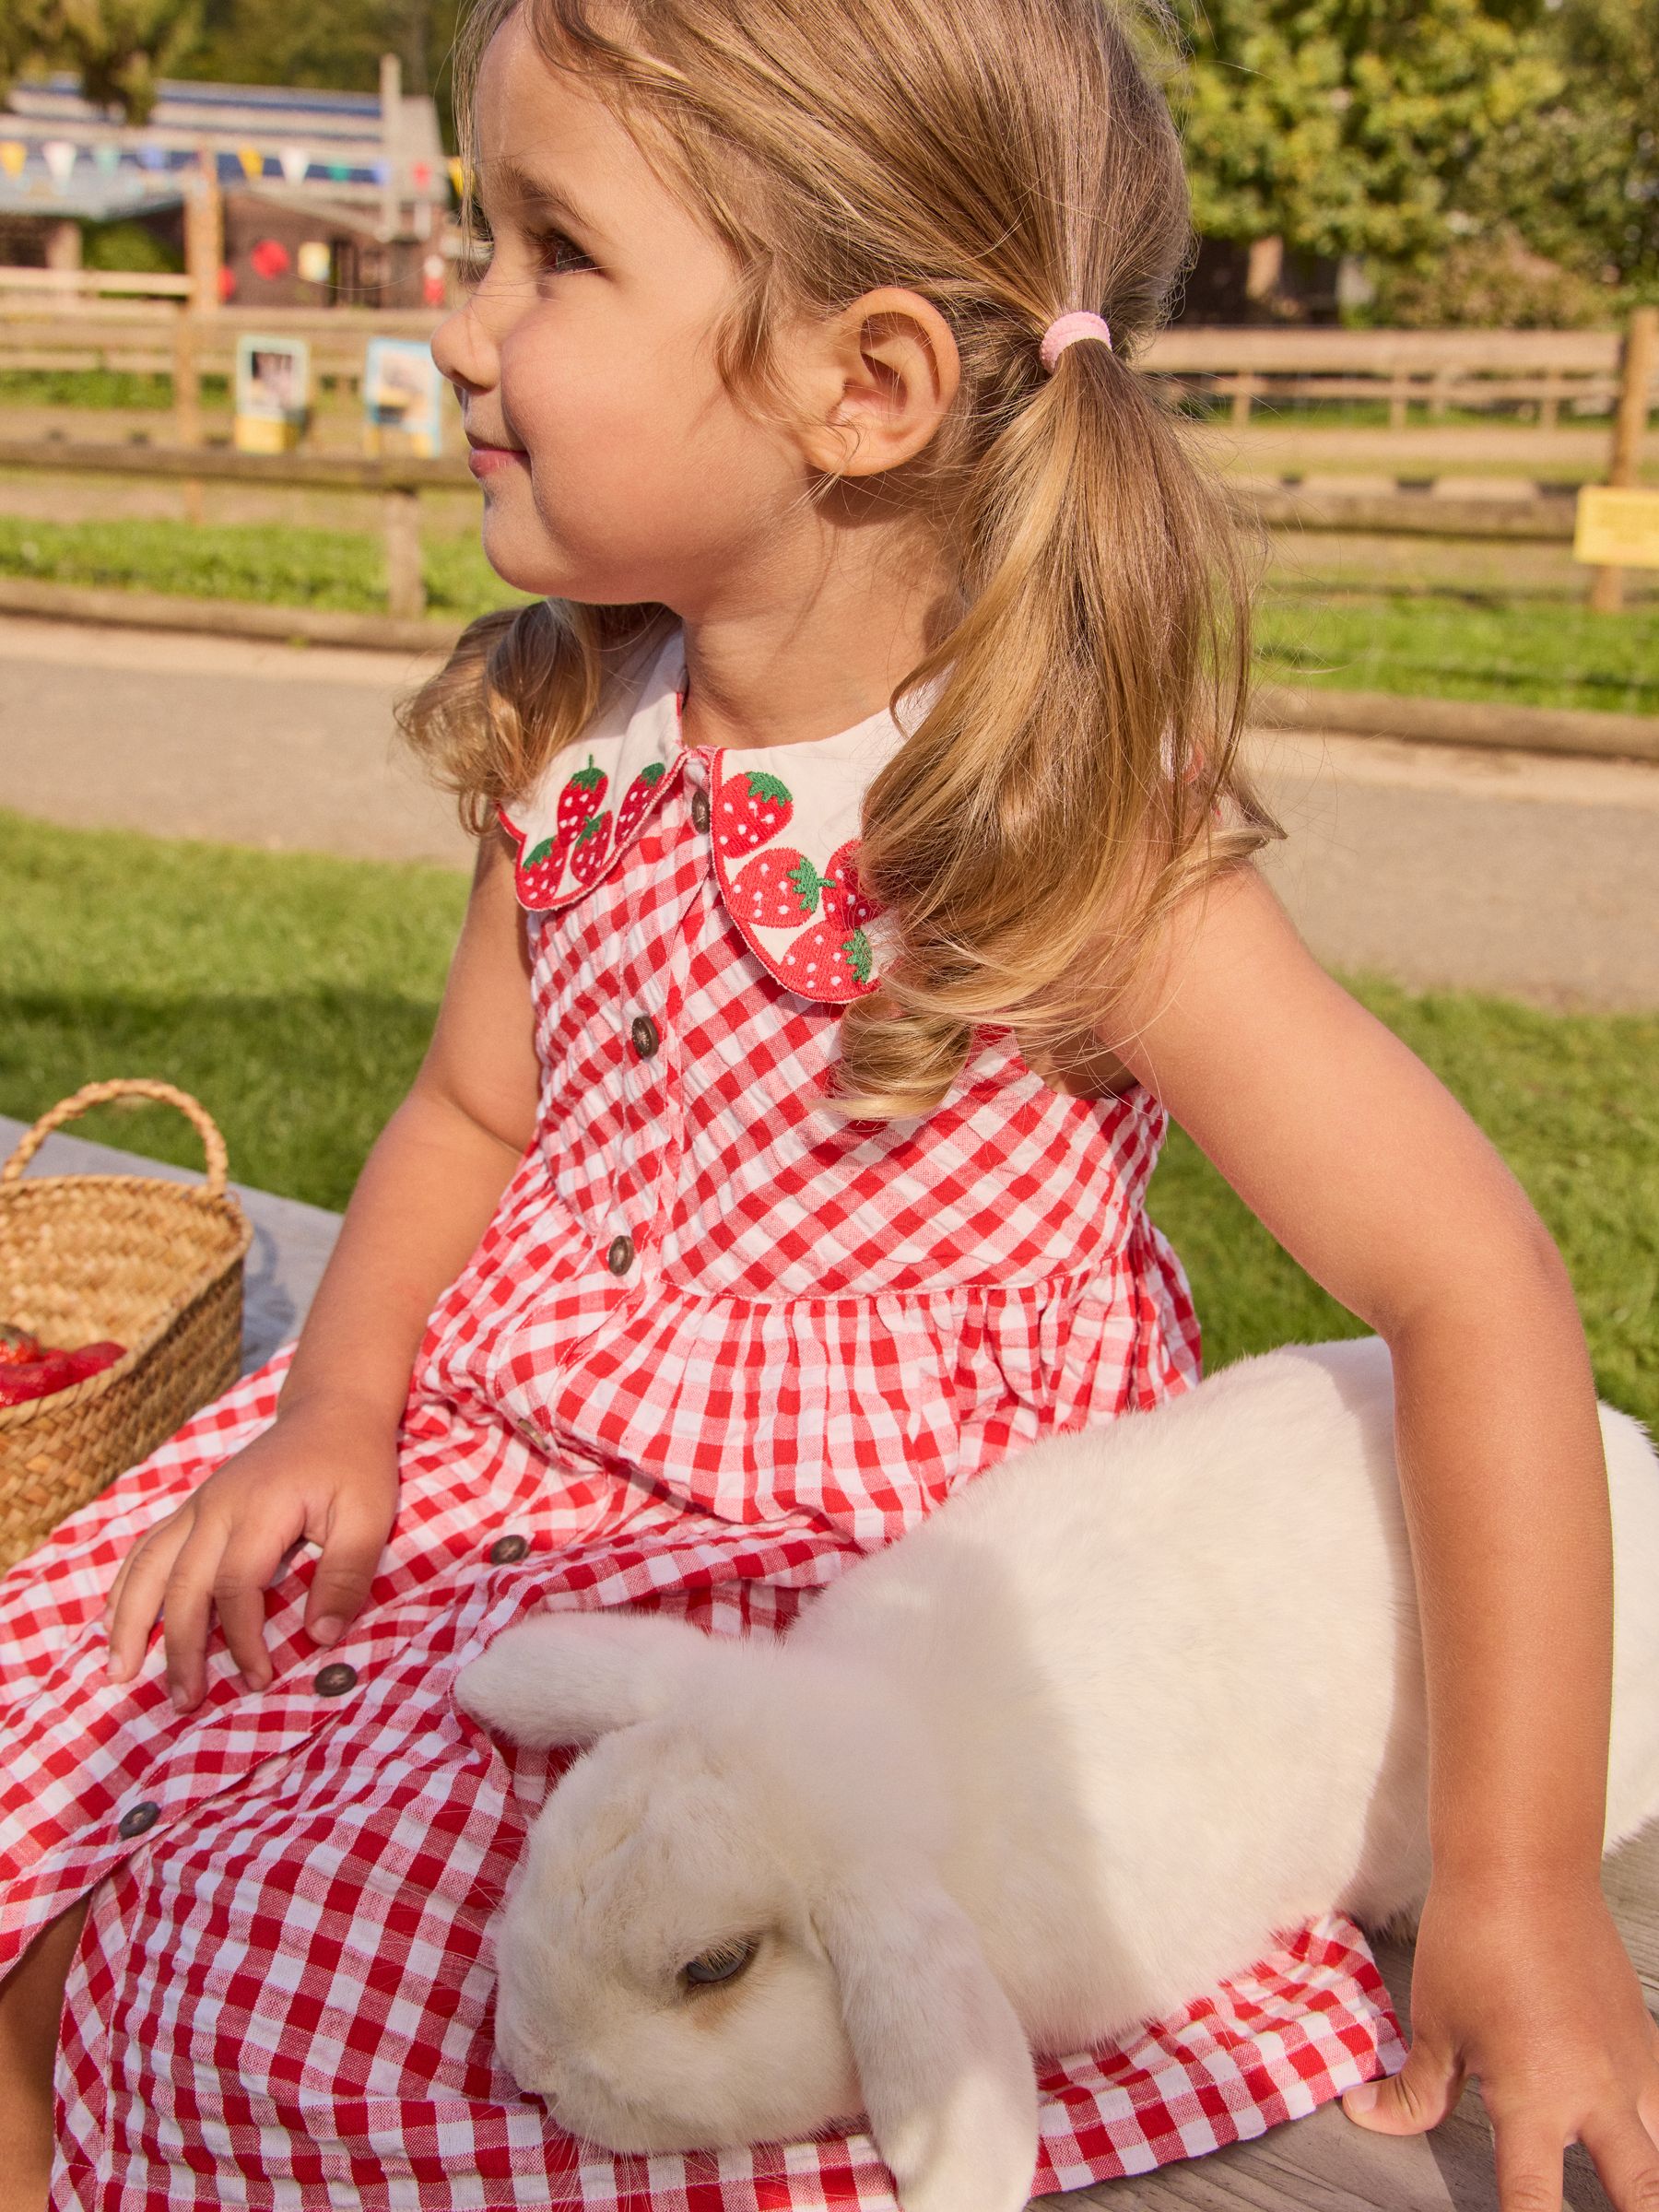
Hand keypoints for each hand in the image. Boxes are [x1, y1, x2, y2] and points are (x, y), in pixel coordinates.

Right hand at [102, 1395, 398, 1712]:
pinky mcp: (193, 1507)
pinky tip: (112, 1623)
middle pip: (182, 1585)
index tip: (259, 1680)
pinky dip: (124, 1588)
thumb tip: (320, 1639)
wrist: (331, 1412)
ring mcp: (197, 1504)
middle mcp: (215, 1506)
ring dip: (131, 1623)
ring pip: (147, 1567)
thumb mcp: (370, 1515)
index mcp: (259, 1508)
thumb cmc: (355, 1465)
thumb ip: (347, 1575)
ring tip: (120, 1673)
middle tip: (185, 1702)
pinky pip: (145, 1549)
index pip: (236, 1587)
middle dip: (179, 1649)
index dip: (242, 1640)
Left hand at [1342, 1874, 1658, 2209]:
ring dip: (1645, 2175)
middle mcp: (1596, 2093)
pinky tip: (1633, 2120)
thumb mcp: (1434, 2022)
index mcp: (1535, 2099)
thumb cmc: (1472, 1940)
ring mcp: (1631, 2064)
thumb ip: (1416, 2088)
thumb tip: (1371, 2117)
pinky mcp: (1644, 2033)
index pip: (1534, 2202)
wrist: (1525, 1866)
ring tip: (1624, 2184)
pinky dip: (1651, 2118)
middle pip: (1639, 2193)